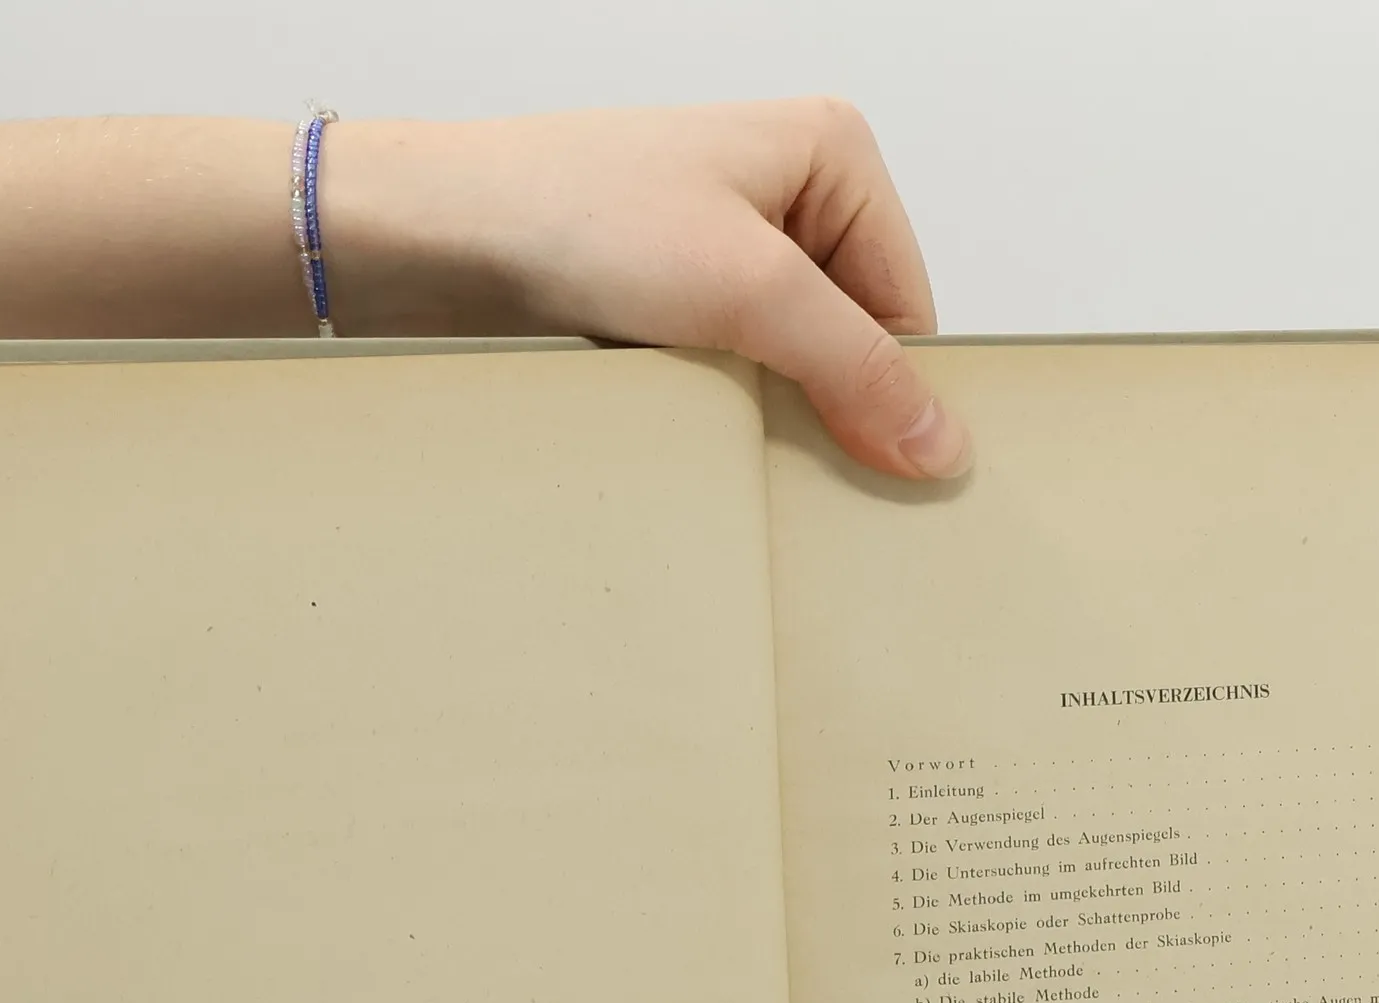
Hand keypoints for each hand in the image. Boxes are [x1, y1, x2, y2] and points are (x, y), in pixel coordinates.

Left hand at [326, 99, 970, 483]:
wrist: (439, 236)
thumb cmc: (574, 213)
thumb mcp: (745, 291)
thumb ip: (852, 367)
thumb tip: (939, 441)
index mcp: (831, 155)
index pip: (906, 304)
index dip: (893, 391)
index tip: (882, 471)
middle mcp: (781, 196)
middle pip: (848, 339)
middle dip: (824, 405)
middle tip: (799, 470)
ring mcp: (718, 251)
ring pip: (782, 364)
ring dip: (760, 412)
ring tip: (724, 435)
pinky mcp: (663, 300)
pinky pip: (722, 374)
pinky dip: (712, 410)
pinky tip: (686, 428)